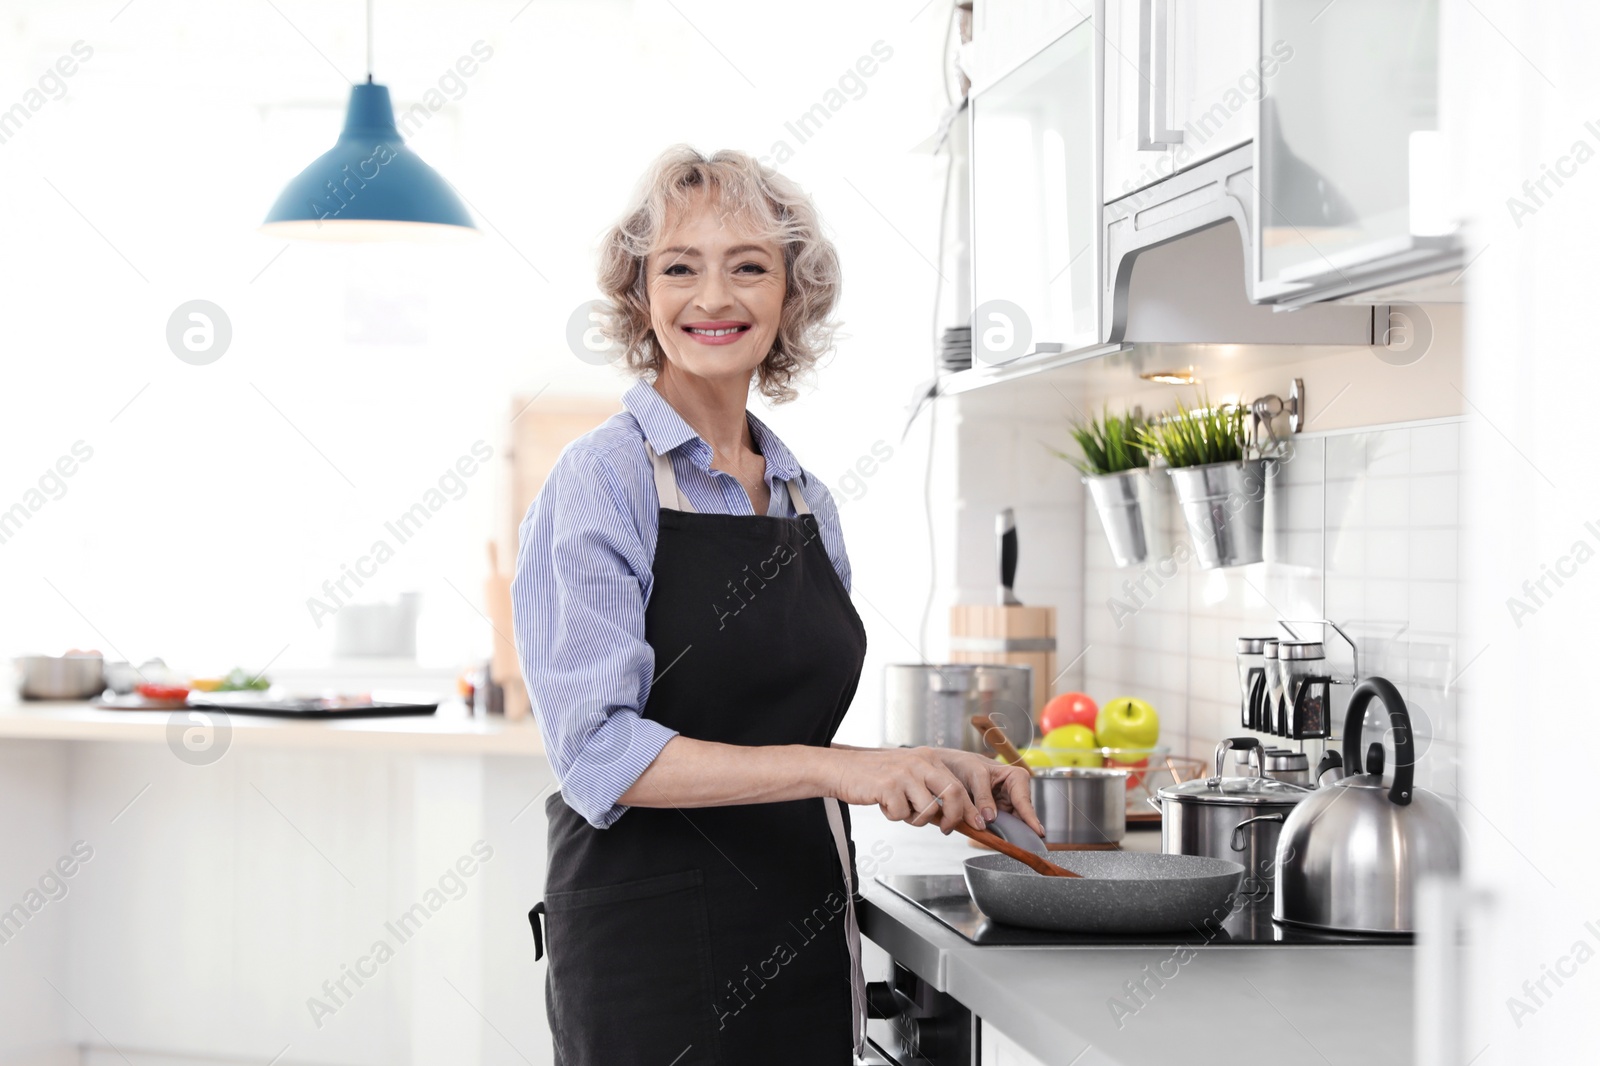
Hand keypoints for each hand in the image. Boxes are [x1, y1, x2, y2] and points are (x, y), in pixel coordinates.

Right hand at [825, 746, 986, 832]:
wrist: (842, 769)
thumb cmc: (876, 777)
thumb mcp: (908, 775)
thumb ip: (930, 790)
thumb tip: (952, 816)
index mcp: (928, 759)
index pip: (958, 785)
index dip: (968, 807)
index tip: (976, 823)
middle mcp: (920, 762)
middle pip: (952, 793)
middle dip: (953, 817)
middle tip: (946, 829)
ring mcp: (905, 773)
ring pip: (928, 809)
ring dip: (915, 819)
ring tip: (900, 809)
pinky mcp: (889, 785)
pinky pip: (902, 814)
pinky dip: (893, 815)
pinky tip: (883, 803)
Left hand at [925, 747, 1043, 837]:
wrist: (945, 767)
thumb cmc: (963, 763)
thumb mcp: (974, 774)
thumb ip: (983, 796)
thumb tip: (990, 818)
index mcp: (1016, 778)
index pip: (1024, 801)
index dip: (1030, 818)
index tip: (1038, 832)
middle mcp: (1014, 793)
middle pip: (1021, 817)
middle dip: (1019, 830)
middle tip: (1023, 846)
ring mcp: (1004, 805)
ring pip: (1011, 825)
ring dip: (1007, 834)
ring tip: (1011, 846)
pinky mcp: (994, 814)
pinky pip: (998, 827)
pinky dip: (995, 834)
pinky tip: (995, 842)